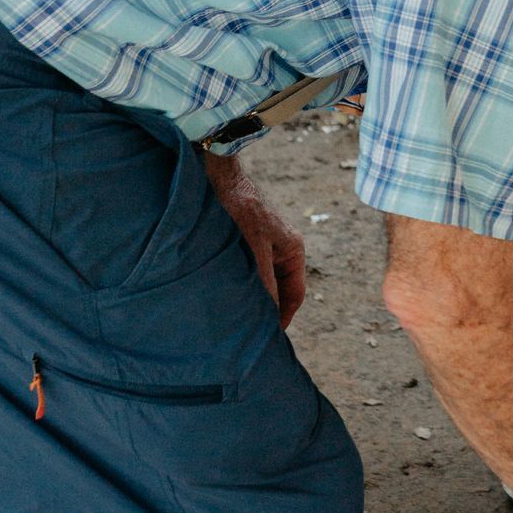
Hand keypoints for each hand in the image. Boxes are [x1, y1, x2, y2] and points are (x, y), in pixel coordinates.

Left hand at [203, 150, 307, 328]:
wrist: (217, 175)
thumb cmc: (238, 206)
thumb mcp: (253, 246)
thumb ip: (262, 280)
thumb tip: (266, 314)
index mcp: (292, 250)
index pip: (295, 294)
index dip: (283, 318)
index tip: (269, 337)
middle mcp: (280, 250)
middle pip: (279, 290)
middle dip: (266, 310)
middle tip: (249, 332)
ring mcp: (262, 246)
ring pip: (261, 281)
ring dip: (251, 297)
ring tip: (235, 317)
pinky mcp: (244, 243)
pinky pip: (247, 271)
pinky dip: (239, 285)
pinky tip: (224, 295)